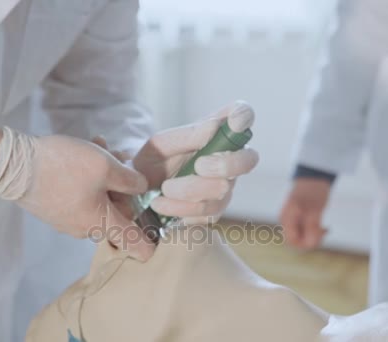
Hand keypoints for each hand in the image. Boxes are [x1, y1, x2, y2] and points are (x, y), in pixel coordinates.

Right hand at [0, 127, 154, 260]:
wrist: (14, 165)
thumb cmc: (64, 167)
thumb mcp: (106, 166)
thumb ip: (131, 180)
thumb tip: (142, 188)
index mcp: (101, 224)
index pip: (134, 244)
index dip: (150, 242)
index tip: (159, 240)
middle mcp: (85, 228)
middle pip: (118, 212)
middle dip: (124, 184)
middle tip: (122, 157)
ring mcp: (68, 219)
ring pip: (100, 197)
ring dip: (106, 174)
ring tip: (102, 146)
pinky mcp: (55, 207)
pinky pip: (81, 194)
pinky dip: (89, 176)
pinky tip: (88, 148)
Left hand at [133, 101, 258, 224]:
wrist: (139, 191)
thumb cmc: (154, 161)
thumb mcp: (162, 144)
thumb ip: (188, 135)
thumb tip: (213, 126)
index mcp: (217, 133)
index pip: (243, 116)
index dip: (244, 117)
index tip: (235, 122)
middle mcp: (228, 159)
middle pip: (248, 159)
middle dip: (225, 164)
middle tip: (198, 166)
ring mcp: (225, 186)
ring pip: (222, 189)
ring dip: (189, 189)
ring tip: (164, 189)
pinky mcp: (215, 210)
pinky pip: (207, 211)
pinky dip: (180, 207)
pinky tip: (162, 203)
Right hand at [280, 178, 330, 248]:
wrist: (315, 175)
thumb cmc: (313, 190)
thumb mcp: (315, 210)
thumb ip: (311, 227)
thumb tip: (310, 245)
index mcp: (287, 218)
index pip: (292, 240)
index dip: (306, 243)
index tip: (319, 235)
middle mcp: (286, 220)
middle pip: (297, 240)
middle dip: (311, 239)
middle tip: (324, 231)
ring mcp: (292, 219)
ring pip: (302, 236)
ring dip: (314, 235)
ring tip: (325, 228)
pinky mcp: (299, 218)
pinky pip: (305, 231)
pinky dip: (314, 231)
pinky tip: (323, 226)